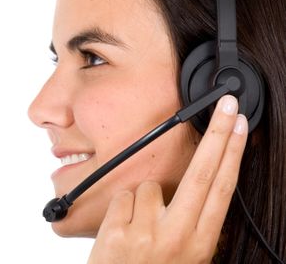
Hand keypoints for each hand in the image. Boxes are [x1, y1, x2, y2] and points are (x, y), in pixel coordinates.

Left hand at [87, 95, 247, 263]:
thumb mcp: (185, 254)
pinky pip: (123, 197)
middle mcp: (178, 235)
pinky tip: (122, 231)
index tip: (239, 126)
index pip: (222, 188)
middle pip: (203, 173)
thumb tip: (195, 186)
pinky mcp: (118, 231)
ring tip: (139, 229)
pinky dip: (122, 209)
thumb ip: (191, 221)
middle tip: (227, 107)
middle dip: (218, 135)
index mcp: (200, 241)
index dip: (232, 153)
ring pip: (149, 186)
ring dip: (143, 201)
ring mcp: (147, 233)